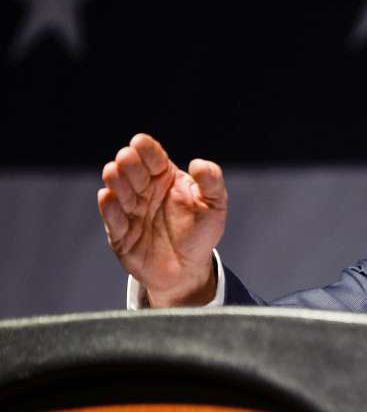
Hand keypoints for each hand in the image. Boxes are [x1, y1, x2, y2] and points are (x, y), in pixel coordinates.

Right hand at [96, 134, 226, 306]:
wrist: (189, 269)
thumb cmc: (200, 231)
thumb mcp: (214, 205)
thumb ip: (211, 182)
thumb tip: (199, 163)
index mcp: (165, 178)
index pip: (154, 158)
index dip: (146, 149)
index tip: (139, 142)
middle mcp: (144, 191)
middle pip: (133, 172)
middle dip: (128, 163)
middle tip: (126, 157)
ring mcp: (131, 212)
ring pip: (119, 192)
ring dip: (115, 182)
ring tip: (113, 171)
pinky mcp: (121, 235)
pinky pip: (113, 220)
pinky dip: (109, 209)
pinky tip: (107, 196)